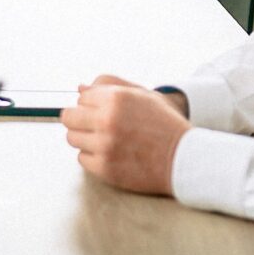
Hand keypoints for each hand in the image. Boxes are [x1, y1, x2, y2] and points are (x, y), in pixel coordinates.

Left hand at [59, 75, 190, 195]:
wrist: (185, 158)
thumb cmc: (164, 124)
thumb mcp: (143, 95)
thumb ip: (110, 86)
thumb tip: (80, 88)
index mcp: (115, 98)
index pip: (81, 98)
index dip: (91, 105)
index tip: (102, 112)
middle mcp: (106, 120)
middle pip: (68, 117)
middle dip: (80, 120)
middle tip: (94, 126)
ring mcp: (104, 146)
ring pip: (72, 138)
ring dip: (85, 139)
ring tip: (105, 141)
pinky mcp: (104, 168)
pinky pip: (82, 158)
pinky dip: (93, 157)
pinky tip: (110, 154)